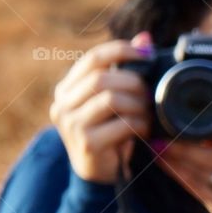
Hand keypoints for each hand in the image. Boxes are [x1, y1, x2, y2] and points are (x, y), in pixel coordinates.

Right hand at [49, 32, 153, 183]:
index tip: (147, 53)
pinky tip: (142, 131)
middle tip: (149, 96)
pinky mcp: (87, 143)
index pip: (93, 58)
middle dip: (134, 83)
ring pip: (112, 99)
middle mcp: (62, 104)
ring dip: (138, 106)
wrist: (101, 174)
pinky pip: (121, 124)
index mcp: (67, 89)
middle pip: (102, 79)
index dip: (121, 50)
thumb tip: (145, 38)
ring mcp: (71, 125)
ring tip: (146, 115)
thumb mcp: (116, 100)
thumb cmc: (111, 133)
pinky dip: (139, 125)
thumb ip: (126, 70)